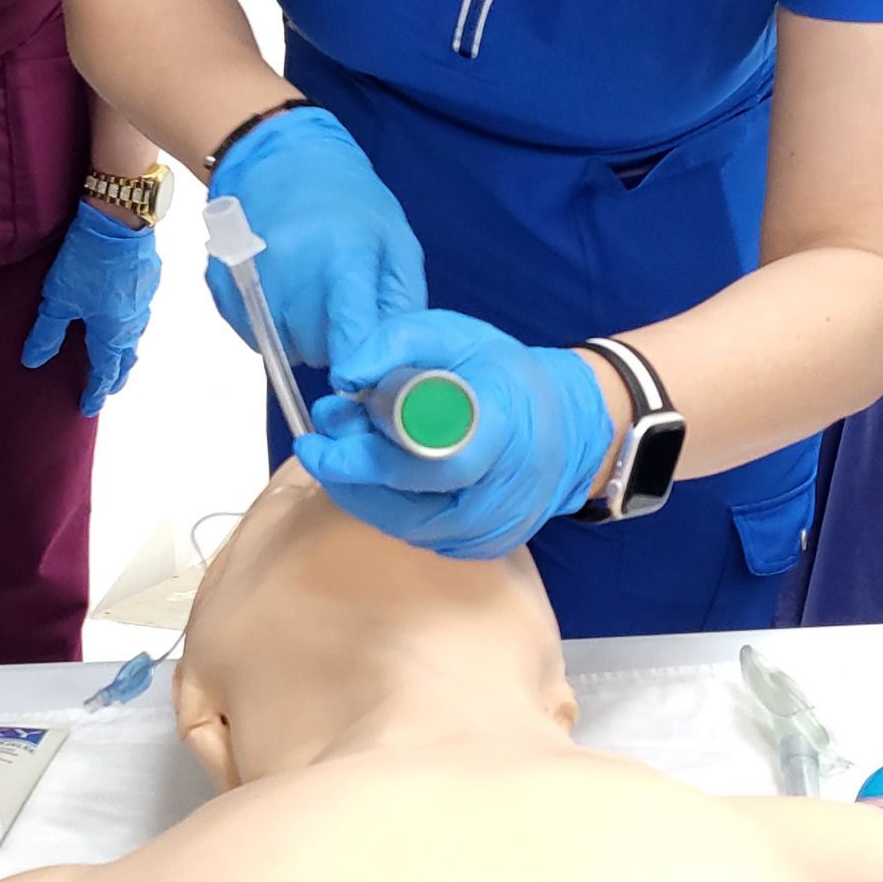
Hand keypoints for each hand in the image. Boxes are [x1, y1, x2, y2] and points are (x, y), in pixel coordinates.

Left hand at [22, 200, 161, 417]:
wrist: (121, 223)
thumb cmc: (87, 264)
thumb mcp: (58, 300)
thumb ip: (46, 333)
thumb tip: (33, 362)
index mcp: (111, 336)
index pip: (103, 374)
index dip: (94, 392)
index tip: (89, 407)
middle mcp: (133, 326)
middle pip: (126, 360)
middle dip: (116, 377)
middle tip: (107, 388)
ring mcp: (145, 304)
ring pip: (136, 337)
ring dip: (126, 351)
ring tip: (118, 356)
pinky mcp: (149, 283)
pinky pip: (140, 312)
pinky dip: (130, 322)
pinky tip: (124, 313)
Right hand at [206, 108, 426, 372]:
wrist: (285, 156)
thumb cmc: (354, 205)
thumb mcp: (398, 244)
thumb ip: (401, 307)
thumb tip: (393, 366)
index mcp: (343, 257)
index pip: (350, 340)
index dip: (361, 366)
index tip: (366, 371)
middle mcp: (290, 267)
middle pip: (314, 350)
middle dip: (332, 343)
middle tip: (340, 309)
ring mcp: (248, 274)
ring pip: (281, 348)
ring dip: (300, 337)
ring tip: (313, 297)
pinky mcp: (221, 280)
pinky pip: (251, 334)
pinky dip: (270, 327)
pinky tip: (284, 293)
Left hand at [294, 311, 613, 558]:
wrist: (565, 422)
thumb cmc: (501, 372)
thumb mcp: (452, 333)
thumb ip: (396, 343)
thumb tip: (343, 379)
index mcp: (502, 429)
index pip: (431, 457)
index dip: (370, 449)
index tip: (325, 425)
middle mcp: (503, 492)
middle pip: (409, 502)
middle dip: (351, 472)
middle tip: (317, 441)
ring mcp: (494, 528)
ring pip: (405, 525)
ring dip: (361, 492)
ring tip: (341, 453)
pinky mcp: (483, 548)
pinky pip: (418, 534)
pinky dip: (386, 508)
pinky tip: (374, 478)